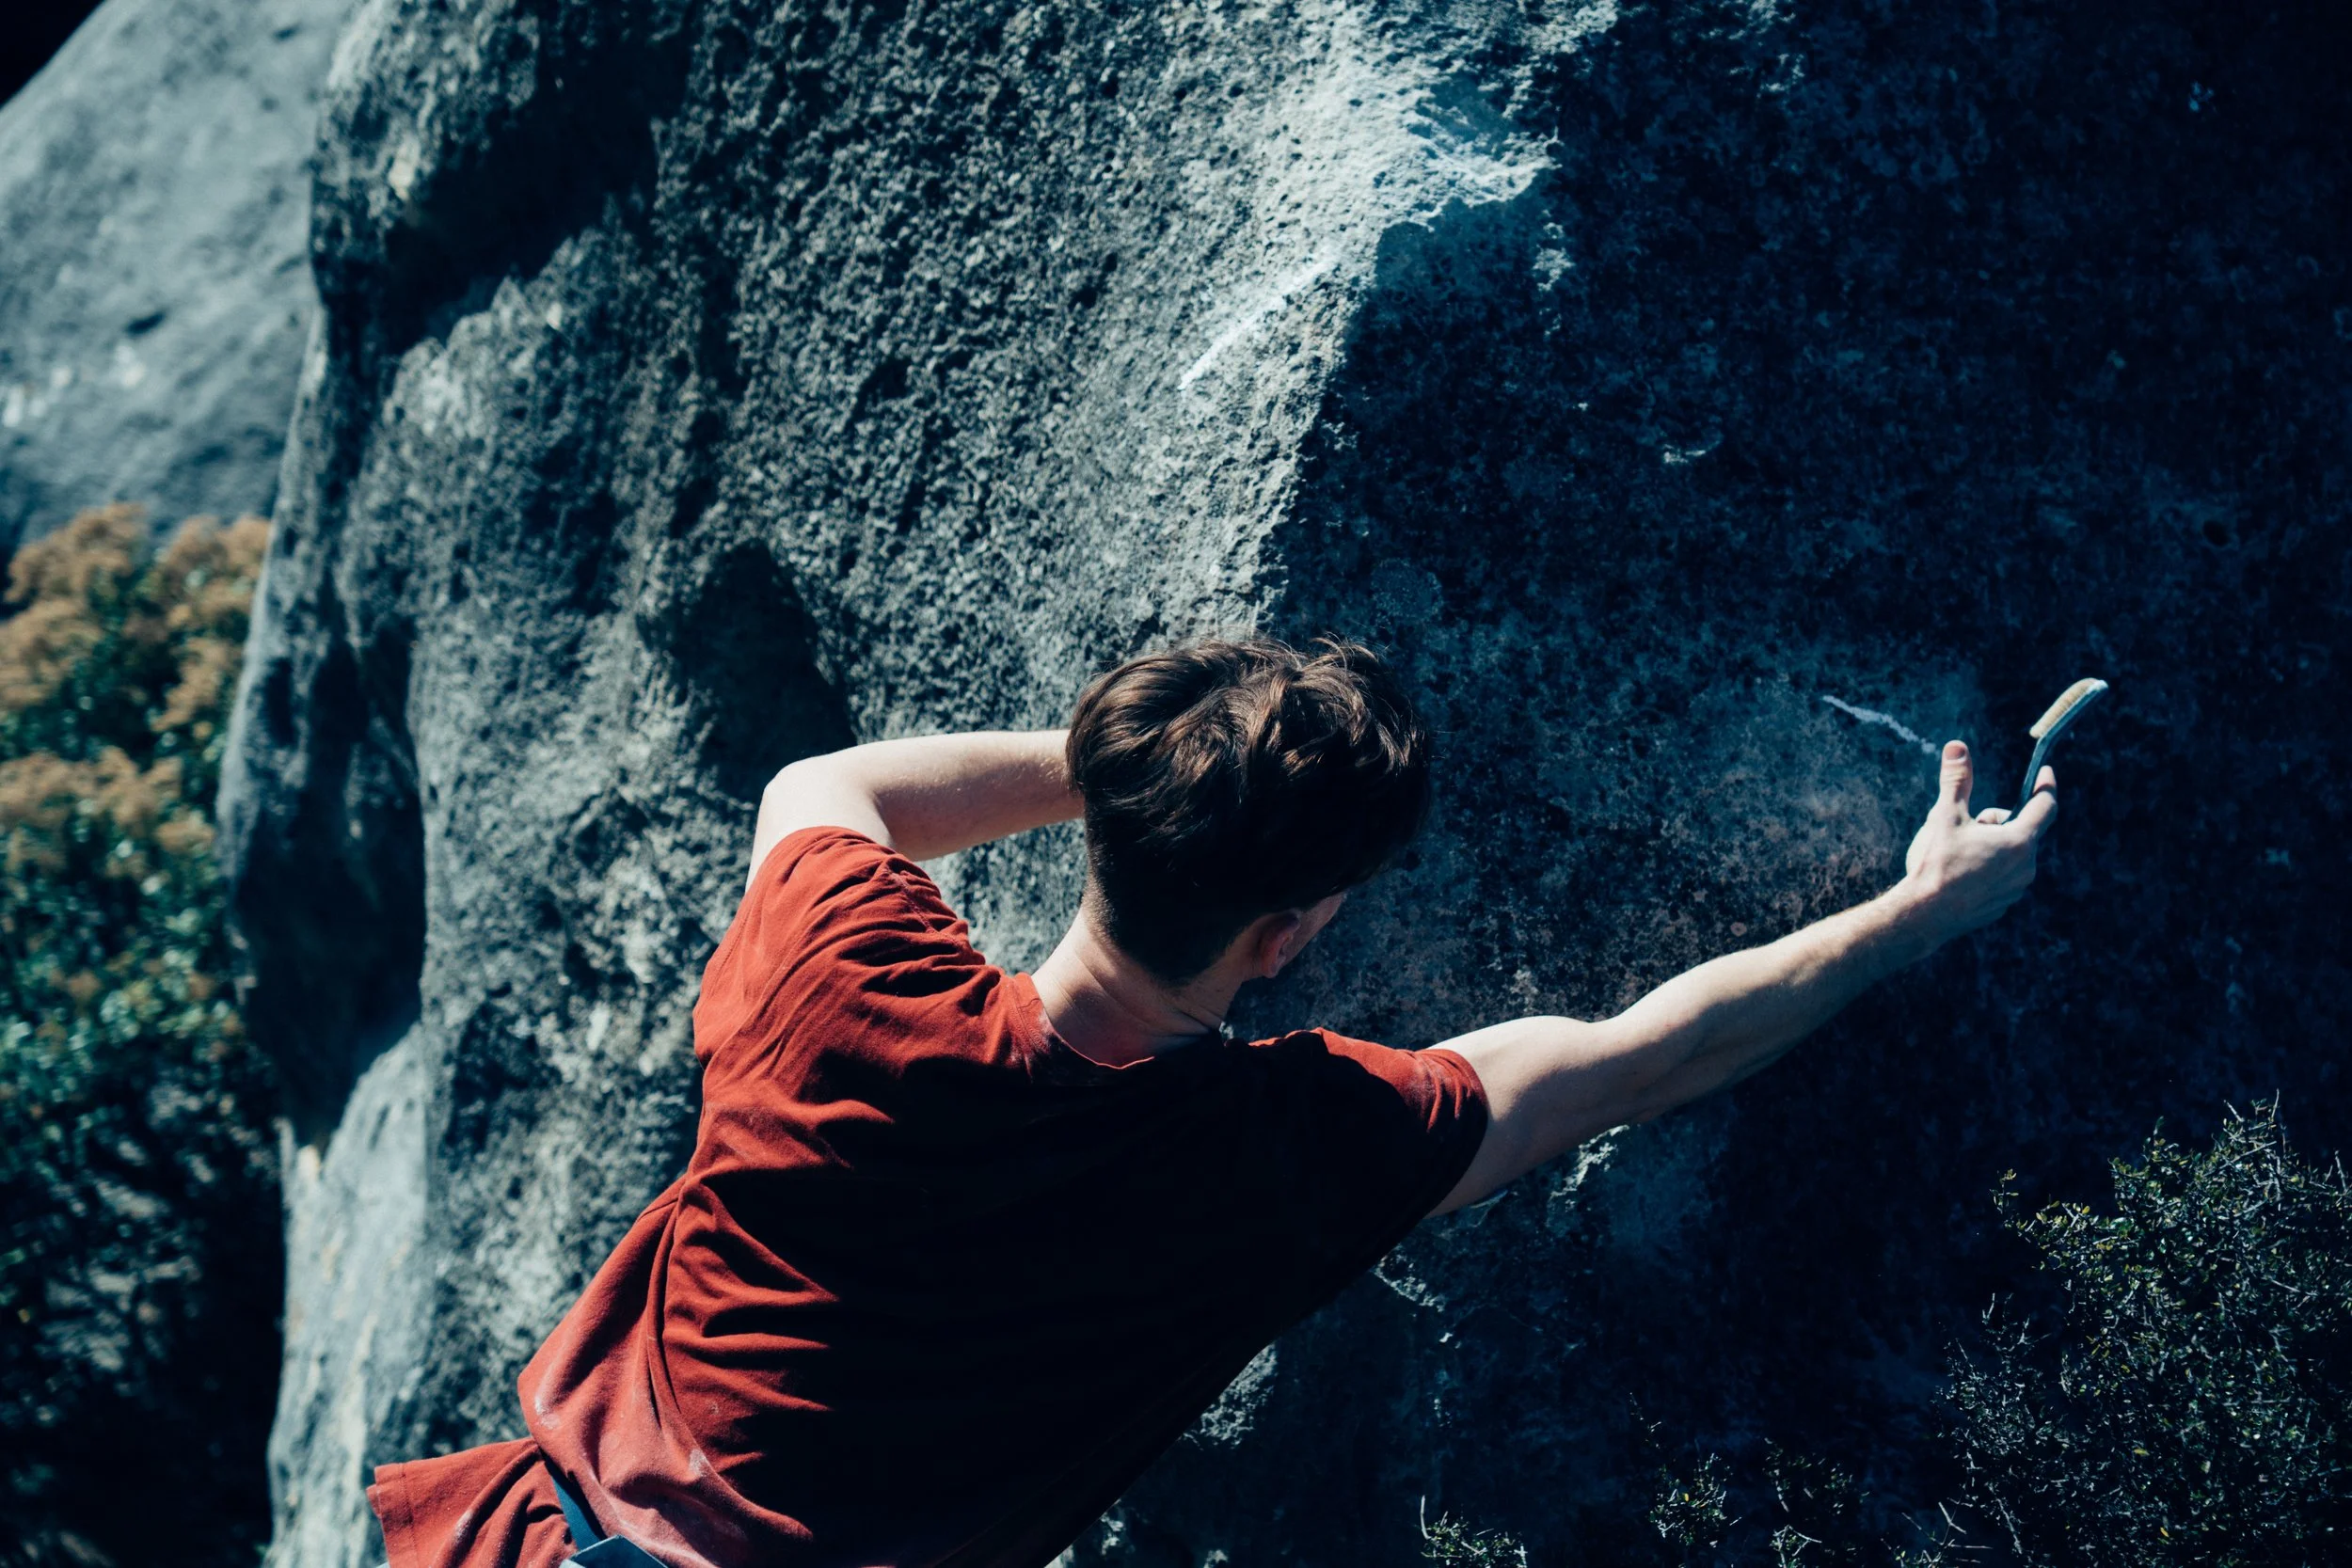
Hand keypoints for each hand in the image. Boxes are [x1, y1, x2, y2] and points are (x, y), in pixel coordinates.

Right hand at [1898, 741, 2055, 942]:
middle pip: (2021, 830)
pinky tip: (1958, 874)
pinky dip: (1987, 869)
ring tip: (1958, 853)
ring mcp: (2016, 889)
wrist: (1923, 915)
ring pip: (2011, 854)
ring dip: (1992, 846)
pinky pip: (2002, 876)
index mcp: (2019, 841)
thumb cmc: (1936, 864)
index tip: (2044, 772)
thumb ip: (1957, 781)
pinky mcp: (2003, 904)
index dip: (2045, 786)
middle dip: (1997, 821)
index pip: (2044, 805)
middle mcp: (2026, 866)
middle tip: (1967, 825)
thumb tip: (1957, 747)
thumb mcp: (1945, 816)